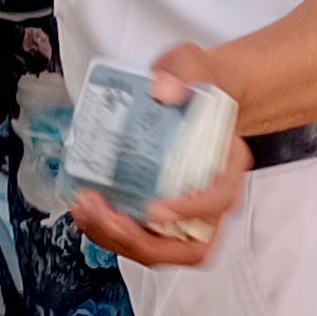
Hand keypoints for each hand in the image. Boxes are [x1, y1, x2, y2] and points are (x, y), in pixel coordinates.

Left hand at [62, 45, 249, 268]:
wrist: (191, 94)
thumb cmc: (194, 85)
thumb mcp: (189, 64)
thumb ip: (180, 72)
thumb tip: (162, 91)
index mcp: (229, 163)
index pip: (220, 199)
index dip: (190, 210)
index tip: (155, 208)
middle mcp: (214, 197)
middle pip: (193, 245)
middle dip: (144, 240)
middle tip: (105, 215)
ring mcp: (187, 212)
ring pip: (164, 251)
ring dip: (121, 241)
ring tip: (87, 212)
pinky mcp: (160, 215)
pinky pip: (142, 239)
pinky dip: (112, 233)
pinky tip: (88, 211)